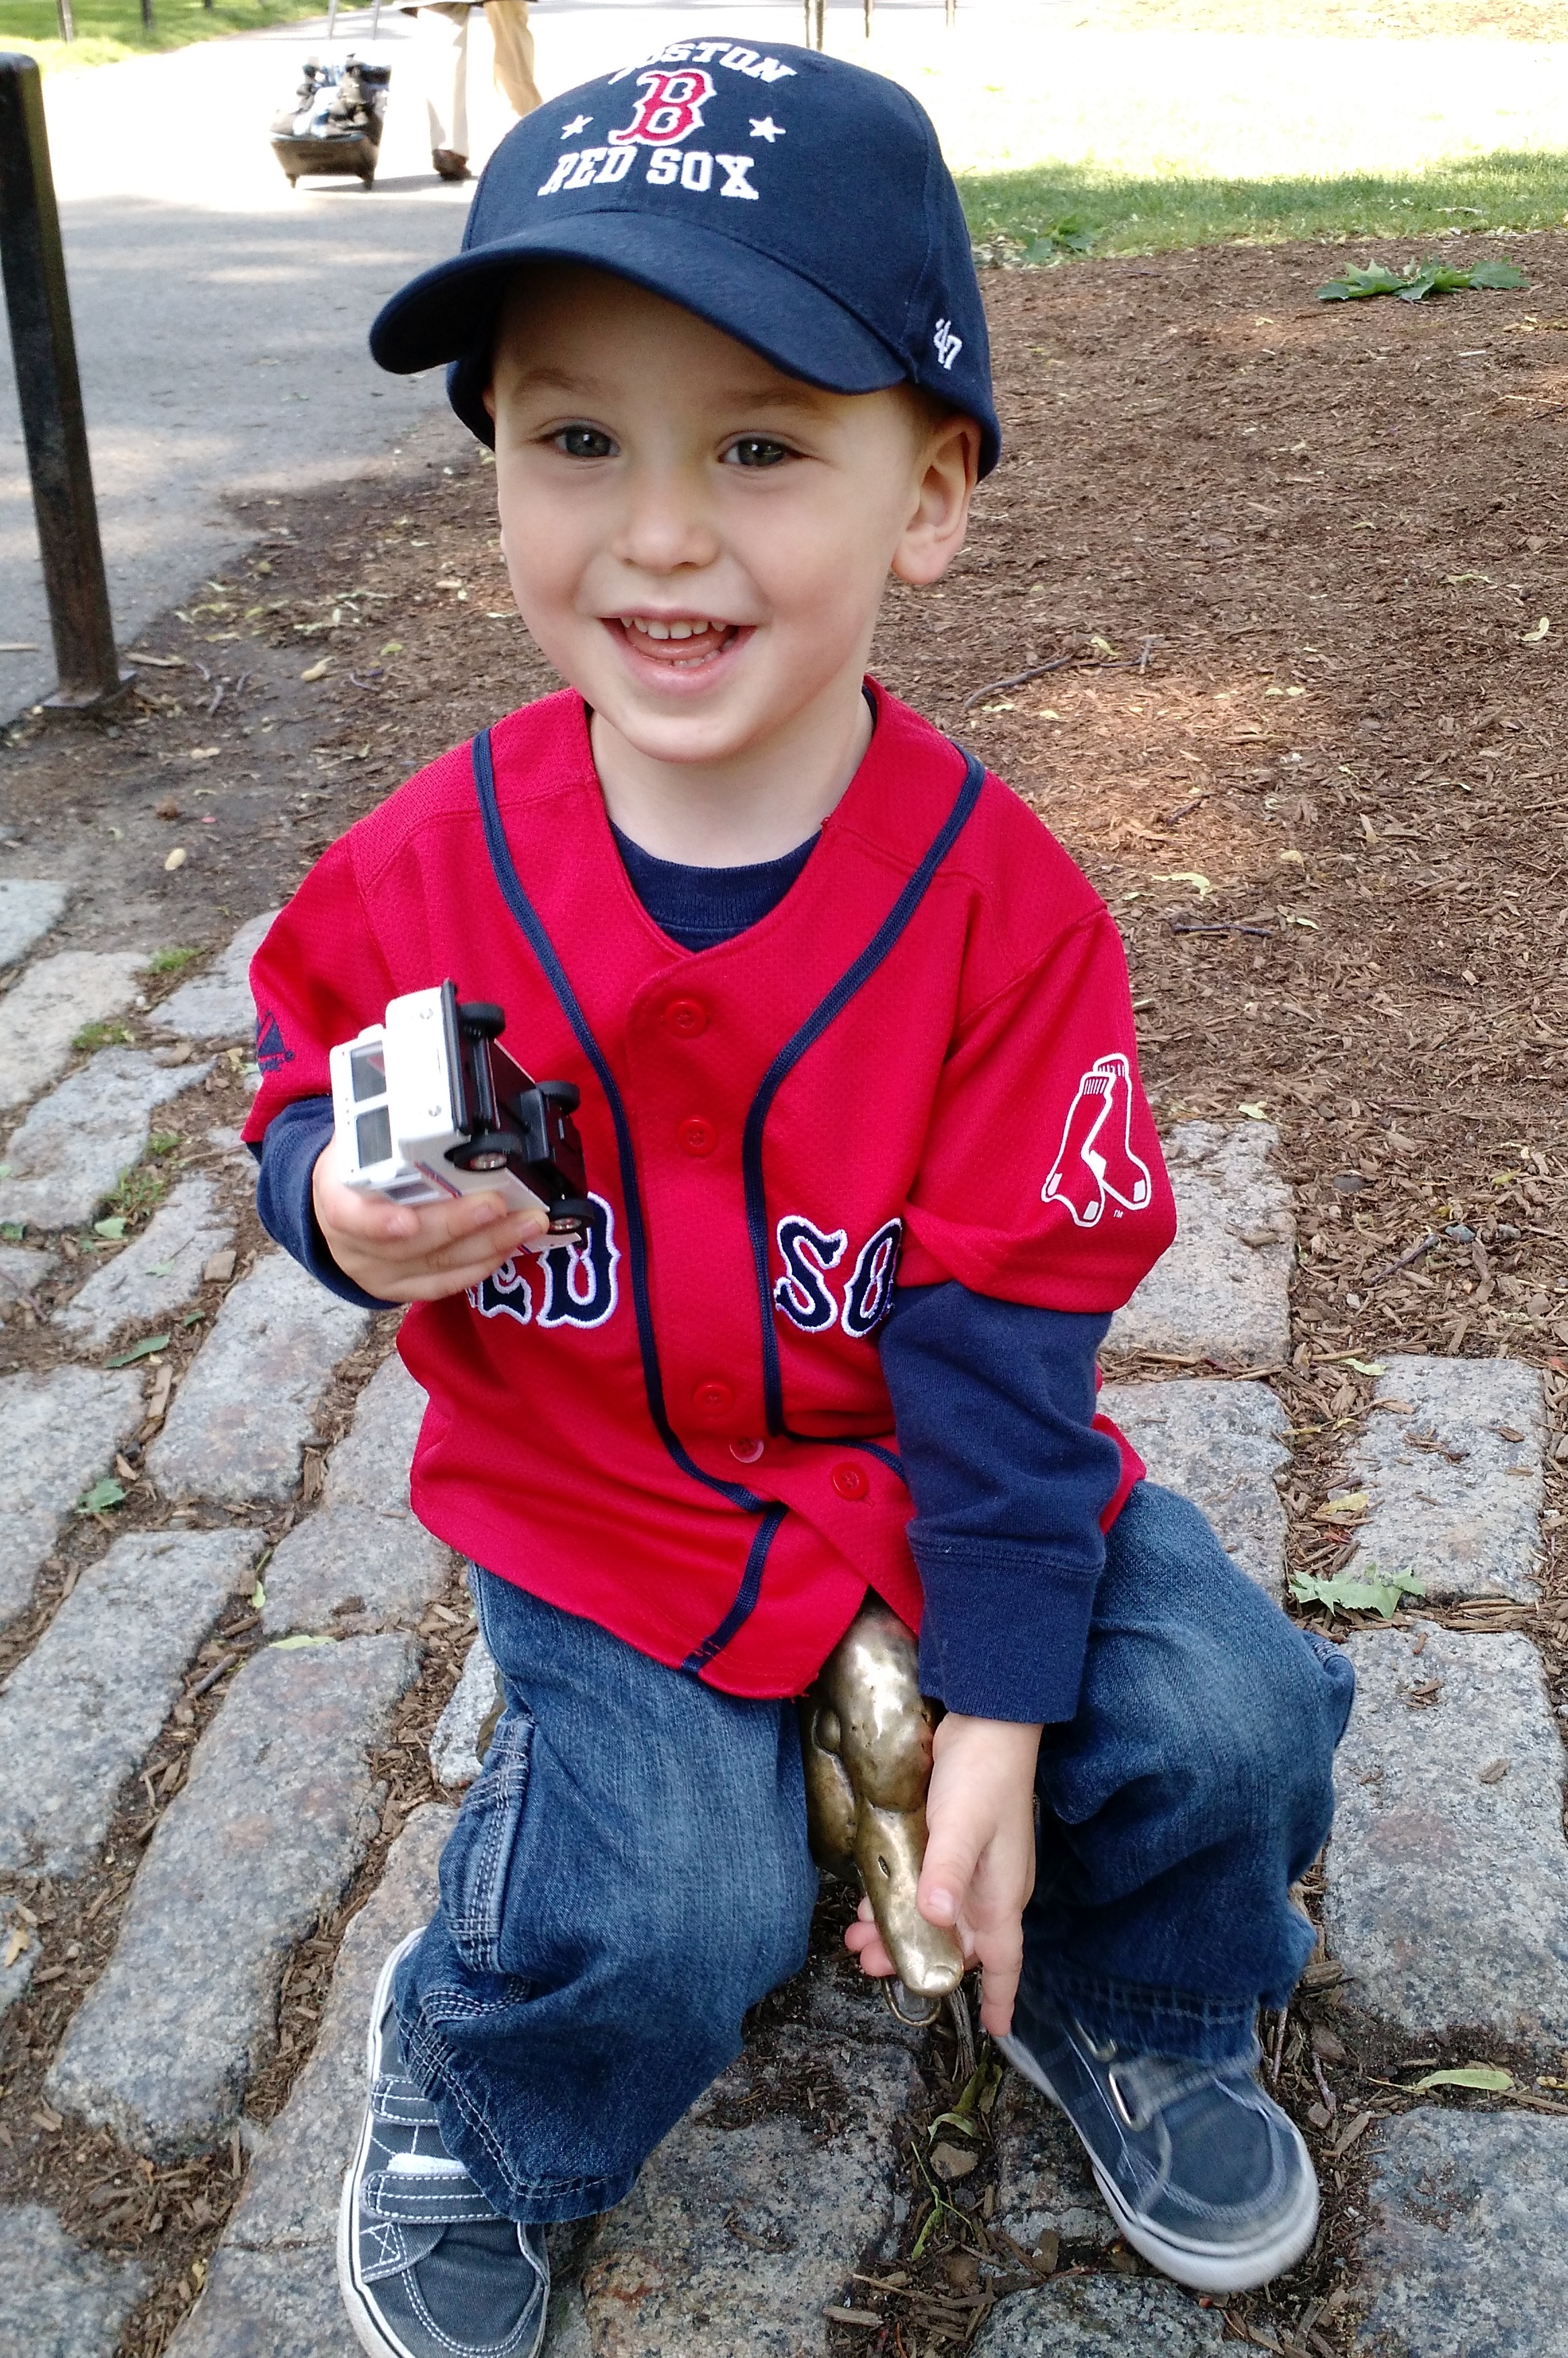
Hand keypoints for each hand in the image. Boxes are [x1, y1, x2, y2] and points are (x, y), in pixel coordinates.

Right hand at [312, 1139, 547, 1302]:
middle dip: (458, 1224)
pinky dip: (480, 1266)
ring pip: (436, 1266)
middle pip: (408, 1243)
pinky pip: (443, 1285)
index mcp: (337, 1196)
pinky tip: (509, 1247)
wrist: (338, 1206)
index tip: (407, 1221)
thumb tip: (418, 1069)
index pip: (350, 1215)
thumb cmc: (357, 1164)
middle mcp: (353, 1243)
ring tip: (528, 1222)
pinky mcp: (400, 1289)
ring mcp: (377, 1271)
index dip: (378, 1222)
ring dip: (488, 1244)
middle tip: (499, 1203)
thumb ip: (386, 1119)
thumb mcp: (358, 1136)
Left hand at [843, 1712, 1040, 2038]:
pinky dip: (896, 1898)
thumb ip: (946, 1871)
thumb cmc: (984, 1775)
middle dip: (917, 1961)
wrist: (987, 1718)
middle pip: (956, 1945)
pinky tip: (868, 1901)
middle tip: (872, 1968)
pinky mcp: (946, 1841)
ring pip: (932, 1917)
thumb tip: (935, 1918)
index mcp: (1000, 1896)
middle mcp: (986, 1888)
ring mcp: (966, 1865)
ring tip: (856, 1942)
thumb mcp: (962, 1825)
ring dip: (897, 1931)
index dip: (1001, 1999)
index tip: (998, 2034)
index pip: (1006, 1961)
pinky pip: (921, 1885)